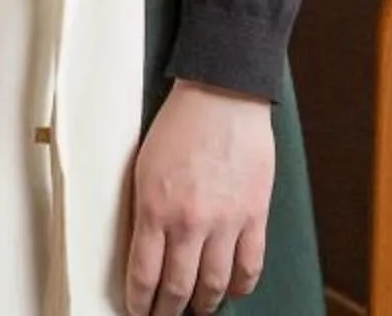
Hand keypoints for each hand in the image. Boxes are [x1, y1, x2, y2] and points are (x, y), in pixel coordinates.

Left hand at [125, 78, 274, 314]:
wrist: (221, 96)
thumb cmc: (177, 125)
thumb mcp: (143, 166)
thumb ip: (145, 208)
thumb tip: (145, 246)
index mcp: (154, 208)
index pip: (144, 273)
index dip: (140, 301)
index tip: (137, 312)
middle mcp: (189, 222)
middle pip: (178, 287)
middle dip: (168, 311)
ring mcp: (225, 222)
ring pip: (213, 284)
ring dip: (203, 304)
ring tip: (195, 311)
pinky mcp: (254, 217)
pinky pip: (250, 266)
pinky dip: (240, 286)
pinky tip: (231, 291)